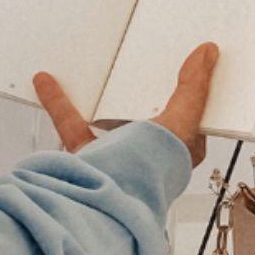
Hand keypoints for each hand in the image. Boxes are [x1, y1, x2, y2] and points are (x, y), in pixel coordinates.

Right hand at [31, 41, 218, 169]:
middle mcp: (146, 158)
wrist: (106, 199)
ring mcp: (113, 159)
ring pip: (105, 123)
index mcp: (177, 154)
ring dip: (99, 100)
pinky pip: (70, 124)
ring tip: (96, 75)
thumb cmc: (150, 175)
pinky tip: (48, 83)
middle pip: (145, 120)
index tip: (186, 71)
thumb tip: (207, 55)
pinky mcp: (83, 158)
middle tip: (139, 66)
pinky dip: (58, 103)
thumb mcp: (182, 122)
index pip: (189, 121)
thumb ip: (192, 89)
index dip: (189, 97)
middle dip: (141, 96)